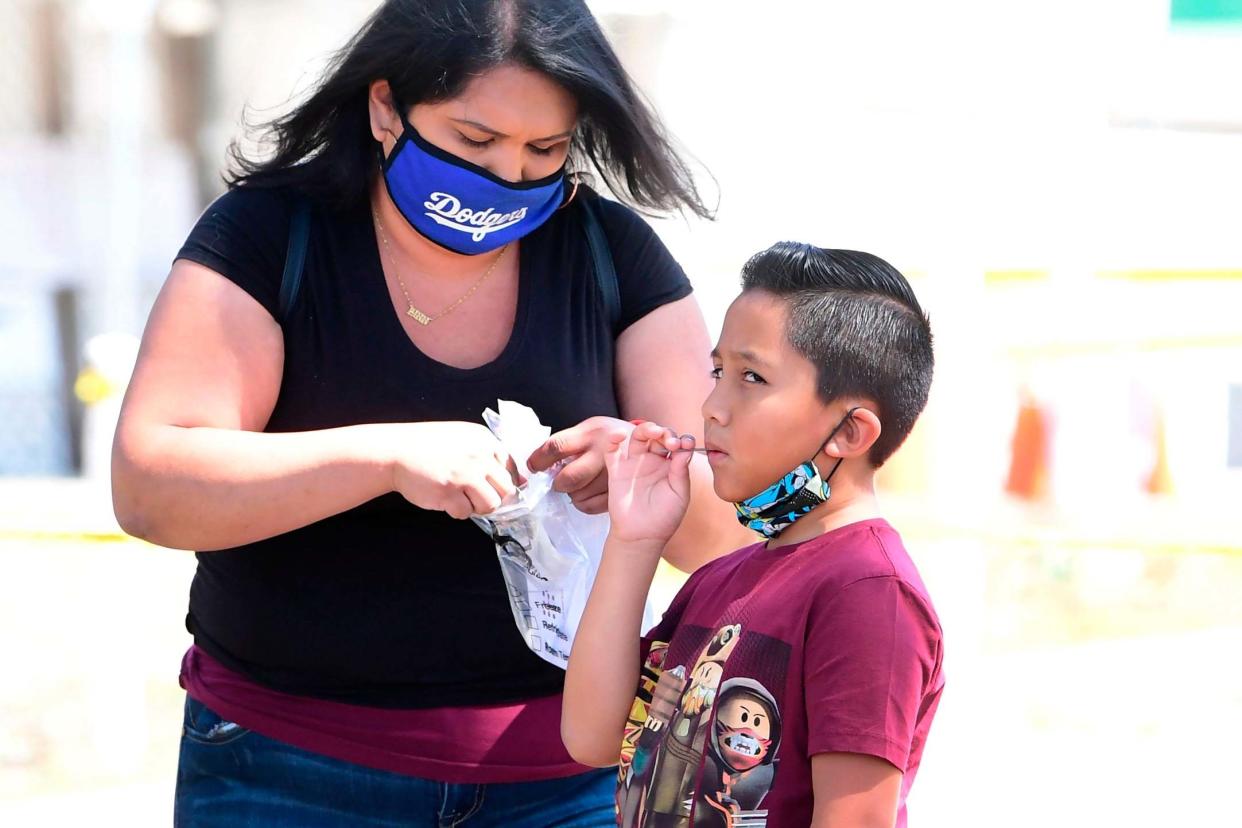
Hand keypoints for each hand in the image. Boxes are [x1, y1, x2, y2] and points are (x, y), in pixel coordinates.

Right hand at [389, 422, 520, 518]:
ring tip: (462, 498)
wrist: (396, 451)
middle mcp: (478, 457)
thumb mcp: (464, 439)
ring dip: (478, 507)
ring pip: (490, 505)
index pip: (511, 467)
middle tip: (476, 495)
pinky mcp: (449, 493)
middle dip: (494, 497)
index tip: (491, 486)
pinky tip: (446, 500)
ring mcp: (464, 475)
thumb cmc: (430, 446)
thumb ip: (490, 455)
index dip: (502, 482)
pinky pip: (466, 513)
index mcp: (485, 441)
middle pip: (506, 489)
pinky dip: (457, 511)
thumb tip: (521, 481)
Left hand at [526, 416, 633, 514]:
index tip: (533, 466)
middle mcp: (603, 452)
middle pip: (569, 478)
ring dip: (572, 494)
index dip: (538, 460)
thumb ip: (569, 442)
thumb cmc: (610, 437)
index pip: (556, 447)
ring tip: (578, 485)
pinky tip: (586, 494)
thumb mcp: (591, 428)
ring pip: (578, 496)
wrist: (648, 443)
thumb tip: (539, 462)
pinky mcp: (620, 491)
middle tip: (559, 481)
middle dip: (558, 483)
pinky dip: (583, 504)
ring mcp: (614, 474)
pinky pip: (590, 506)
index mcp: (591, 432)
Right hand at [604, 422, 693, 544]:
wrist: (641, 536)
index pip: (677, 444)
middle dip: (665, 433)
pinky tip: (619, 435)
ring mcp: (635, 463)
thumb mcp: (679, 494)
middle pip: (658, 436)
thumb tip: (686, 447)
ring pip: (638, 437)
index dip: (682, 440)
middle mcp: (654, 460)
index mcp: (672, 465)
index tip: (684, 444)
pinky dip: (613, 439)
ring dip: (645, 429)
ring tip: (652, 432)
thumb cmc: (664, 517)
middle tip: (670, 441)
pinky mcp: (617, 470)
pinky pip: (612, 450)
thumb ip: (681, 471)